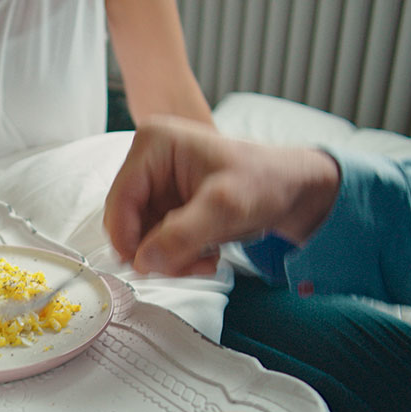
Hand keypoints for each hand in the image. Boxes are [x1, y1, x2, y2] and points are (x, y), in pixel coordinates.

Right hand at [103, 116, 341, 275]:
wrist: (290, 188)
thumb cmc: (264, 181)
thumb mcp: (224, 207)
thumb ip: (181, 234)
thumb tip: (143, 261)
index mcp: (153, 144)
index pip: (119, 200)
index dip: (128, 239)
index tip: (148, 267)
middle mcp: (148, 161)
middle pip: (127, 222)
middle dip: (155, 251)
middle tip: (192, 265)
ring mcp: (156, 184)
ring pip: (140, 237)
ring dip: (170, 258)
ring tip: (206, 259)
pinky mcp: (165, 204)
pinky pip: (155, 241)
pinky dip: (177, 256)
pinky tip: (205, 254)